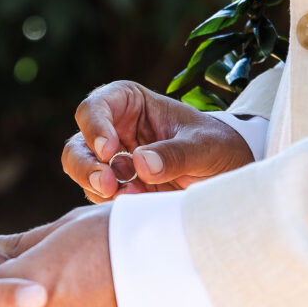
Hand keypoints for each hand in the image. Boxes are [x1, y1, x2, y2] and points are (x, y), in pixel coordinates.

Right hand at [63, 80, 253, 201]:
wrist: (229, 175)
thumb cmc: (218, 147)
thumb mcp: (206, 146)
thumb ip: (176, 153)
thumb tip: (140, 163)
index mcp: (130, 104)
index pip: (96, 107)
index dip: (95, 127)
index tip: (110, 151)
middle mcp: (114, 129)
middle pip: (78, 144)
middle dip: (86, 166)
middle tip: (108, 185)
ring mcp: (112, 161)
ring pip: (81, 172)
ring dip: (96, 188)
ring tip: (130, 196)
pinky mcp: (117, 188)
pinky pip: (99, 196)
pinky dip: (111, 203)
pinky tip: (138, 202)